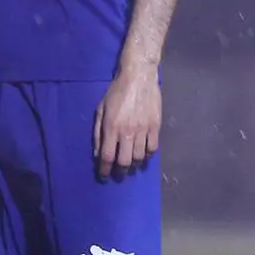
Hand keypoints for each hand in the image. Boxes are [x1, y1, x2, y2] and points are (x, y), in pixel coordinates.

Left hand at [94, 63, 161, 178]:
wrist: (138, 78)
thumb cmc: (116, 92)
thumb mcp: (101, 109)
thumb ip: (98, 132)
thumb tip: (98, 153)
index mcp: (111, 126)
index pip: (108, 156)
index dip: (105, 169)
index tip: (103, 176)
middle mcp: (127, 131)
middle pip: (125, 161)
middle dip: (120, 171)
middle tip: (118, 173)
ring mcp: (143, 130)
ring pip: (140, 158)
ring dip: (134, 165)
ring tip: (130, 165)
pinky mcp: (155, 127)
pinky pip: (153, 149)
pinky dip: (147, 156)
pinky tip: (143, 155)